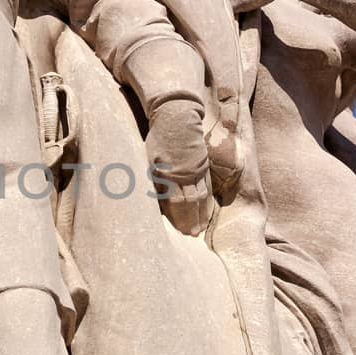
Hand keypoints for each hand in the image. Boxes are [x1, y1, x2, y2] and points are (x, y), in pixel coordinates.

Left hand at [146, 101, 212, 236]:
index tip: (180, 230)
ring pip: (200, 196)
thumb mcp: (149, 158)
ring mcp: (196, 170)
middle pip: (190, 201)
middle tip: (191, 235)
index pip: (175, 200)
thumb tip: (154, 200)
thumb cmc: (157, 140)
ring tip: (199, 228)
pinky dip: (206, 201)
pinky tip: (205, 210)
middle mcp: (185, 173)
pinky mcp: (203, 166)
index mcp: (169, 172)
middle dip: (191, 220)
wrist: (176, 118)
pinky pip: (206, 186)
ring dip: (200, 214)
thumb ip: (153, 179)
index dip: (178, 217)